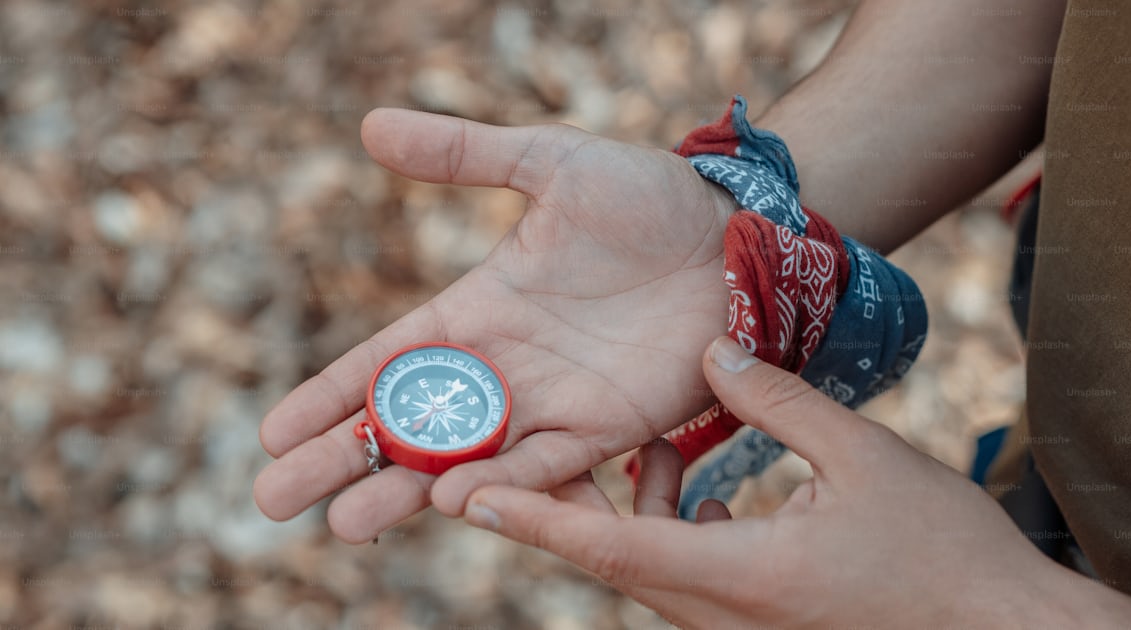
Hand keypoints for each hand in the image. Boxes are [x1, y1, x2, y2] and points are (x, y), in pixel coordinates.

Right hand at [254, 108, 735, 541]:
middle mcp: (505, 366)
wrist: (734, 232)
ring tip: (347, 523)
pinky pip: (547, 464)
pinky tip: (453, 504)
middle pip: (407, 426)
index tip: (271, 432)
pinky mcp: (610, 426)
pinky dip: (504, 485)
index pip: (386, 363)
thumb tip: (368, 125)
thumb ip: (464, 153)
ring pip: (464, 460)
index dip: (329, 396)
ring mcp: (553, 402)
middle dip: (343, 462)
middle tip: (274, 501)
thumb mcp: (547, 162)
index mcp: (477, 309)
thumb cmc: (644, 196)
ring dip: (406, 493)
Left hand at [461, 337, 1093, 627]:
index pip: (609, 548)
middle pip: (614, 558)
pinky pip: (688, 577)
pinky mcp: (758, 623)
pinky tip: (712, 488)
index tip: (471, 495)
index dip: (535, 516)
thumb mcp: (862, 458)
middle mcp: (719, 614)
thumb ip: (779, 402)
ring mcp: (737, 626)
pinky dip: (679, 530)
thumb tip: (712, 352)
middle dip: (564, 505)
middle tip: (525, 450)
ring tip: (668, 449)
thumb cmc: (944, 553)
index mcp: (736, 575)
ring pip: (651, 566)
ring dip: (639, 510)